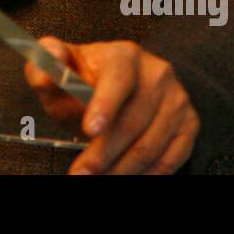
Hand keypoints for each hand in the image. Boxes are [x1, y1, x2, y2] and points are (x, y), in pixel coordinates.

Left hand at [25, 37, 198, 174]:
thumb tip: (44, 68)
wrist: (126, 83)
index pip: (118, 78)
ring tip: (97, 178)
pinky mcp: (188, 123)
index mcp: (124, 56)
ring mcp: (176, 99)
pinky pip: (171, 158)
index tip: (89, 129)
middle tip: (81, 172)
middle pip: (132, 120)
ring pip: (150, 145)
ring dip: (121, 169)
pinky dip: (147, 174)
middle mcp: (156, 74)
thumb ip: (46, 66)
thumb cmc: (89, 79)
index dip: (104, 104)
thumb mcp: (63, 69)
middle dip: (103, 153)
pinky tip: (124, 176)